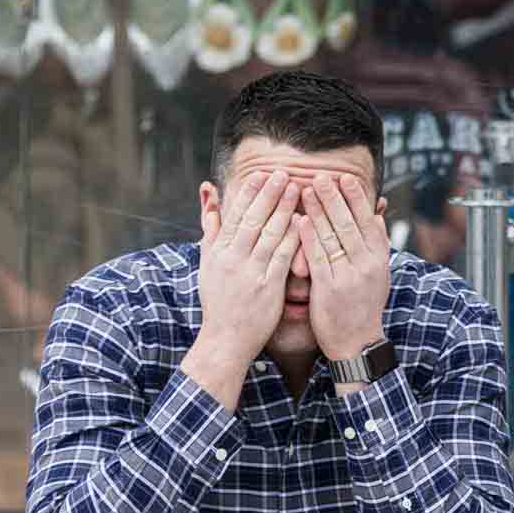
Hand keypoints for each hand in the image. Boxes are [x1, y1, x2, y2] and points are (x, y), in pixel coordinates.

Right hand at [193, 169, 299, 367]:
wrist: (224, 339)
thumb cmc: (219, 300)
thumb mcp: (208, 261)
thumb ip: (211, 227)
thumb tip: (209, 193)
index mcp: (218, 251)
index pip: (235, 215)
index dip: (250, 192)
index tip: (263, 173)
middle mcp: (232, 259)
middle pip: (251, 219)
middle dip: (269, 194)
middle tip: (284, 173)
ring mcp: (249, 273)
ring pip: (268, 235)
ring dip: (284, 210)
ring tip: (298, 190)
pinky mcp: (267, 288)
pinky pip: (282, 258)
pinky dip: (292, 239)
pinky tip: (305, 223)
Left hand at [300, 173, 391, 361]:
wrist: (357, 342)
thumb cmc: (364, 305)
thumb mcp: (379, 274)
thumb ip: (377, 245)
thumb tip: (378, 214)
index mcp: (379, 260)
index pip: (368, 221)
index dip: (356, 198)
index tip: (344, 178)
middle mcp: (367, 266)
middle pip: (349, 224)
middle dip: (334, 198)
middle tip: (321, 176)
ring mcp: (348, 277)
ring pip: (332, 237)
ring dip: (318, 211)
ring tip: (305, 190)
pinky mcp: (328, 289)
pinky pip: (317, 258)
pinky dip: (308, 237)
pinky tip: (298, 220)